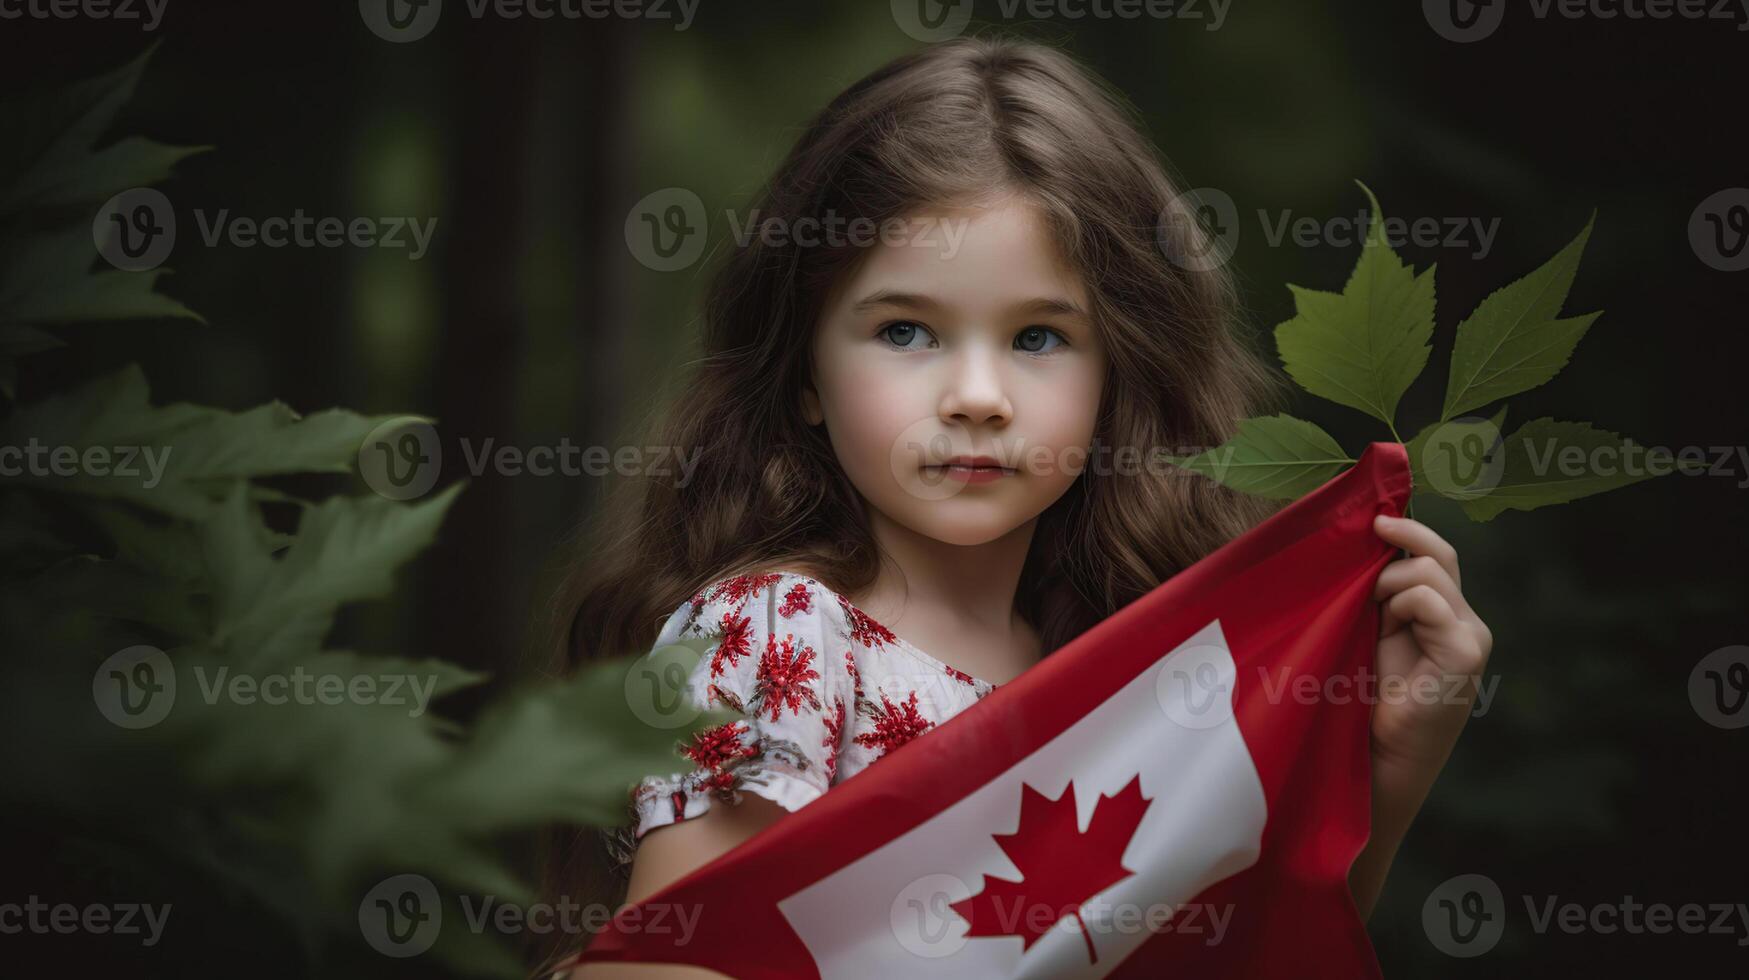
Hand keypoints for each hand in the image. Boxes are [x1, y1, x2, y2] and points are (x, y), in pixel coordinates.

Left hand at [1348, 513, 1493, 919]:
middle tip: (1360, 553)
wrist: (1362, 768)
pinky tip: (1383, 627)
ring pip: (1430, 570)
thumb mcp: (1352, 636)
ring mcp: (1470, 637)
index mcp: (1433, 616)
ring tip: (1365, 615)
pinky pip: (1434, 599)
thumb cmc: (1346, 706)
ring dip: (1386, 581)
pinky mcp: (1467, 655)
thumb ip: (1361, 596)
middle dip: (1393, 543)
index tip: (1365, 513)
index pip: (1429, 551)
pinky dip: (1402, 602)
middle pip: (1436, 551)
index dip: (1401, 526)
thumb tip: (1343, 542)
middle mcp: (1458, 622)